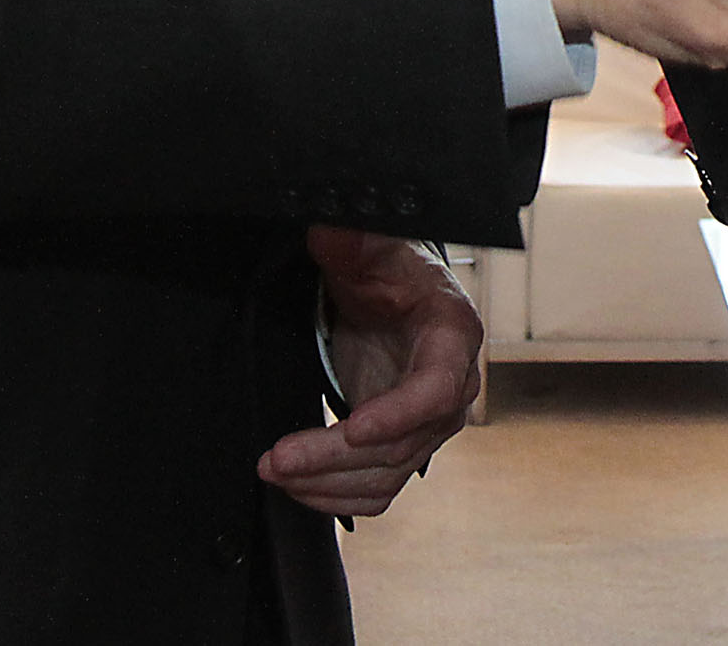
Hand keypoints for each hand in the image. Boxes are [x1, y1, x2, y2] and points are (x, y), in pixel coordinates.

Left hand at [256, 229, 482, 518]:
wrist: (394, 294)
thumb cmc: (389, 269)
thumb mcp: (372, 248)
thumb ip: (352, 241)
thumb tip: (328, 231)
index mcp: (453, 333)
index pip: (437, 388)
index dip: (398, 414)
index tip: (351, 430)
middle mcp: (452, 387)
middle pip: (401, 444)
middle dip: (334, 457)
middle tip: (278, 458)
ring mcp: (430, 424)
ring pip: (385, 476)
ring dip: (327, 483)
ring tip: (275, 470)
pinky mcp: (405, 446)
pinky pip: (378, 489)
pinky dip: (337, 497)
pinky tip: (299, 486)